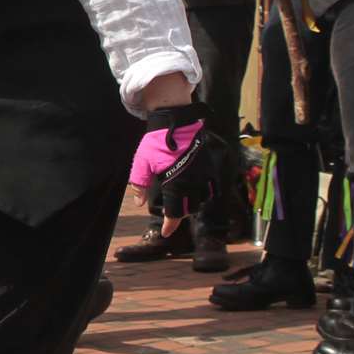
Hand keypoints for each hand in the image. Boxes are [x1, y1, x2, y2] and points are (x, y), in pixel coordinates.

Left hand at [129, 104, 220, 235]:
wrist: (175, 121)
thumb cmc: (155, 141)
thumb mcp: (142, 162)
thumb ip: (140, 184)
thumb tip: (140, 203)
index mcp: (175, 184)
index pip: (174, 213)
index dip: (170, 225)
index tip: (166, 232)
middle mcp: (193, 183)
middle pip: (189, 208)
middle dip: (179, 213)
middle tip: (171, 212)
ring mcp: (205, 175)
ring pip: (202, 199)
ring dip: (193, 203)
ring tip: (183, 200)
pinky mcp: (212, 167)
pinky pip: (213, 187)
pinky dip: (205, 192)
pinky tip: (196, 189)